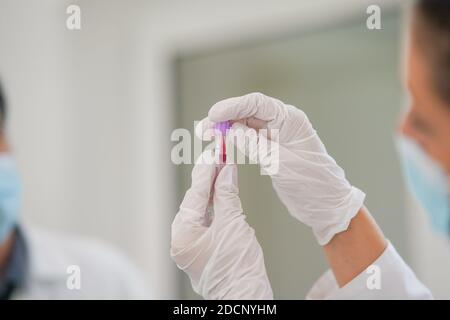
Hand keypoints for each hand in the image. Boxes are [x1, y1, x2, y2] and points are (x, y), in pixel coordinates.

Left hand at [170, 151, 272, 298]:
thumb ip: (226, 195)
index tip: (214, 152)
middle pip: (195, 201)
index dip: (206, 171)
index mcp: (182, 234)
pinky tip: (223, 192)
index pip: (194, 194)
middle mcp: (181, 240)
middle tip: (220, 156)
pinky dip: (215, 206)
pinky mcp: (201, 249)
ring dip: (212, 190)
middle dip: (208, 178)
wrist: (245, 298)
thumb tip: (226, 171)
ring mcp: (190, 246)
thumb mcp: (232, 225)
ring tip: (223, 169)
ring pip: (200, 210)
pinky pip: (206, 221)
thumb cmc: (237, 267)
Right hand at [197, 92, 365, 244]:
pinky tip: (221, 145)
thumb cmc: (313, 183)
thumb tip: (231, 130)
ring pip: (245, 126)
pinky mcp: (270, 148)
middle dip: (224, 118)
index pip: (257, 104)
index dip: (232, 106)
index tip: (213, 115)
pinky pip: (248, 139)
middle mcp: (282, 123)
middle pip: (247, 112)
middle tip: (204, 130)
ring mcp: (276, 136)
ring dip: (226, 130)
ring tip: (207, 136)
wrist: (326, 204)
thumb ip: (255, 146)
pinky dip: (234, 141)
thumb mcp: (281, 164)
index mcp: (290, 120)